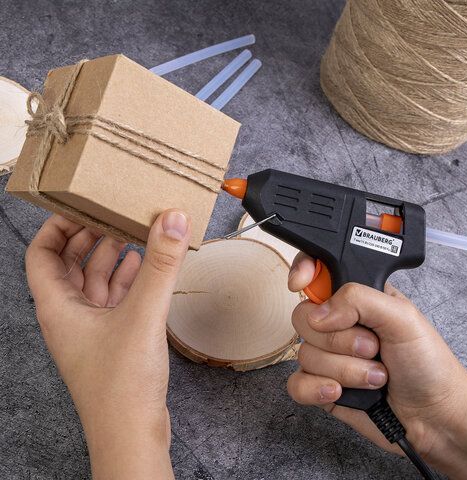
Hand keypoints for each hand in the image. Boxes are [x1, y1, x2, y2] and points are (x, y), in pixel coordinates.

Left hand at [26, 210, 190, 479]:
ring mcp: (91, 327)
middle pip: (70, 264)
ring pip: (95, 280)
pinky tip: (144, 266)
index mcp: (58, 307)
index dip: (56, 227)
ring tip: (133, 233)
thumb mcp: (142, 313)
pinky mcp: (113, 337)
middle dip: (89, 237)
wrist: (131, 433)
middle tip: (111, 214)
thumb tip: (172, 220)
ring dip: (111, 256)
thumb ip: (160, 264)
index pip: (42, 254)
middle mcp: (69, 315)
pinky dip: (127, 278)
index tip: (78, 205)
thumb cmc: (121, 385)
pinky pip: (115, 297)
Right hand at [287, 253, 466, 479]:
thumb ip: (359, 300)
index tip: (300, 283)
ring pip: (305, 354)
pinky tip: (341, 392)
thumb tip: (319, 314)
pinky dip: (317, 389)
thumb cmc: (427, 362)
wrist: (434, 415)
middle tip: (372, 347)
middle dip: (339, 339)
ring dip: (345, 370)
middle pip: (303, 317)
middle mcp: (336, 323)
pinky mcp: (320, 385)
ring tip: (376, 375)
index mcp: (354, 298)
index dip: (303, 272)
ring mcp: (326, 355)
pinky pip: (297, 384)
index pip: (316, 271)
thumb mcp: (403, 317)